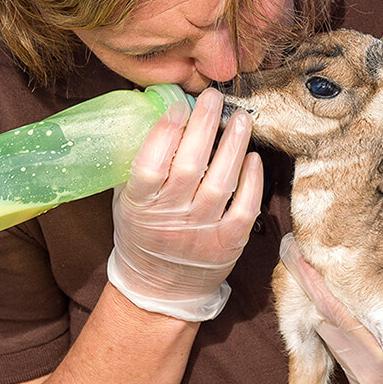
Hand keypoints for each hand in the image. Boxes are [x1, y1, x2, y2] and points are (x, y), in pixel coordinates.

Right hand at [107, 88, 263, 320]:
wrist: (161, 287)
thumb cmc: (144, 234)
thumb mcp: (129, 200)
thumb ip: (140, 161)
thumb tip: (159, 109)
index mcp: (140, 205)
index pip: (151, 163)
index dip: (166, 131)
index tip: (179, 106)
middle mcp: (171, 218)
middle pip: (189, 165)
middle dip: (203, 125)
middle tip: (214, 96)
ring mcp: (202, 231)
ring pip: (221, 182)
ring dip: (232, 145)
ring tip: (240, 118)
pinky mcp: (228, 242)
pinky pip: (245, 207)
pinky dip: (252, 182)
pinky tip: (253, 158)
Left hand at [279, 205, 382, 383]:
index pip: (333, 308)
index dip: (309, 276)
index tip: (292, 247)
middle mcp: (371, 380)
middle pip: (323, 324)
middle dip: (311, 290)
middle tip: (297, 253)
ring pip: (329, 339)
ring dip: (324, 312)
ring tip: (320, 278)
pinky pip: (340, 356)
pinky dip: (339, 333)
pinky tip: (344, 313)